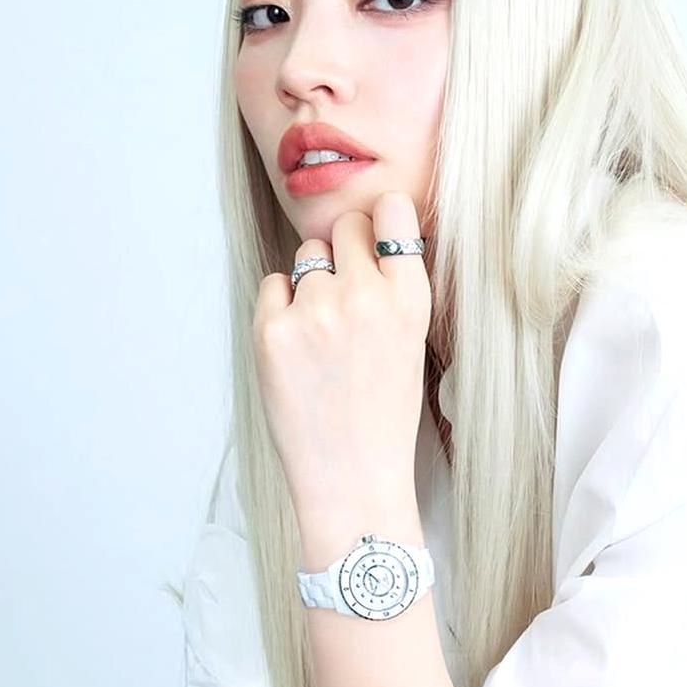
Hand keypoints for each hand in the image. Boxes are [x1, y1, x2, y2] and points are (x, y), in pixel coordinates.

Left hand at [251, 191, 430, 513]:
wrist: (352, 476)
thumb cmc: (385, 410)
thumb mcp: (414, 338)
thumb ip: (394, 284)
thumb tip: (368, 230)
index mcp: (411, 297)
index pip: (393, 210)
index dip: (381, 219)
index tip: (377, 231)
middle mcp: (365, 295)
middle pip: (344, 226)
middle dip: (344, 250)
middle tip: (347, 293)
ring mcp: (316, 311)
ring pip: (307, 256)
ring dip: (313, 281)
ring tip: (324, 332)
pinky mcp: (272, 330)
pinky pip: (273, 285)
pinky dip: (282, 307)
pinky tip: (299, 346)